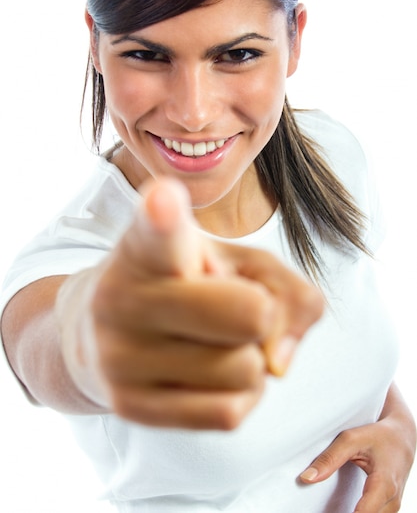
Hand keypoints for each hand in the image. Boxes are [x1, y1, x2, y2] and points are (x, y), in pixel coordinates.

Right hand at [58, 177, 322, 428]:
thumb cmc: (186, 284)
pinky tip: (211, 374)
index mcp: (146, 245)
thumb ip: (287, 288)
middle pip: (250, 314)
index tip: (164, 198)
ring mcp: (119, 356)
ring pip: (246, 370)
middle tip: (237, 306)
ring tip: (215, 341)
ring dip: (251, 360)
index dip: (164, 216)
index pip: (159, 230)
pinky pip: (229, 413)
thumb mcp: (238, 262)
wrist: (105, 333)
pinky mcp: (128, 406)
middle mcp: (121, 297)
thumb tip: (279, 361)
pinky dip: (240, 396)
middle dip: (262, 313)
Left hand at [299, 384, 415, 511]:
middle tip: (322, 507)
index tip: (326, 512)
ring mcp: (393, 507)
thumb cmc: (377, 436)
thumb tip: (306, 478)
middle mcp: (392, 500)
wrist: (402, 437)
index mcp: (384, 484)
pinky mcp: (389, 508)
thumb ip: (329, 458)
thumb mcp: (351, 440)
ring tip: (329, 506)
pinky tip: (341, 508)